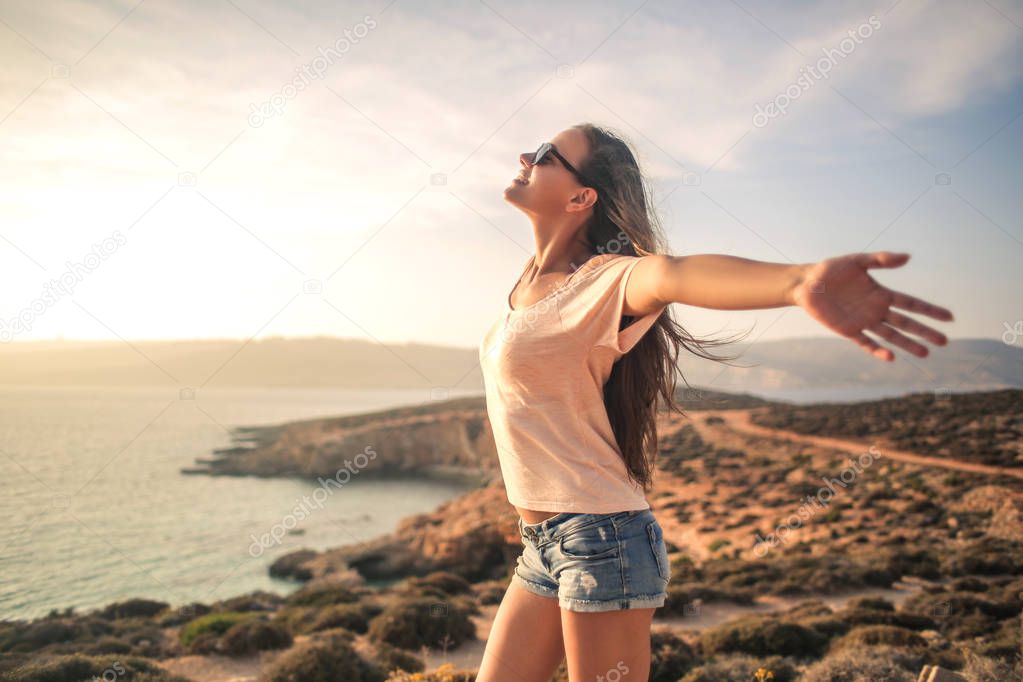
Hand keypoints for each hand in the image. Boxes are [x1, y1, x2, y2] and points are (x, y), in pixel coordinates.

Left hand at [790, 251, 953, 361]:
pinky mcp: (848, 330)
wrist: (806, 283)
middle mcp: (876, 309)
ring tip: (925, 354)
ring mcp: (863, 321)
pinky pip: (865, 343)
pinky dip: (877, 350)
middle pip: (906, 323)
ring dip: (907, 344)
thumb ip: (880, 259)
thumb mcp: (856, 261)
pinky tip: (890, 357)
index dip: (930, 311)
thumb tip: (908, 257)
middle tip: (944, 342)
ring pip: (890, 336)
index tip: (949, 317)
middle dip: (925, 332)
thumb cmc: (831, 270)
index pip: (911, 304)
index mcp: (881, 293)